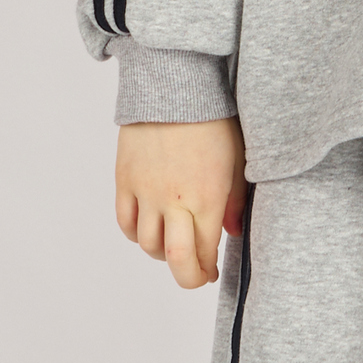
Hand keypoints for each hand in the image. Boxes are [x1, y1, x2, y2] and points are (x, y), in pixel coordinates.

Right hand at [116, 117, 245, 289]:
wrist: (174, 85)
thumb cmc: (213, 119)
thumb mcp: (237, 160)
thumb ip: (235, 201)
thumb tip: (233, 233)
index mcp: (207, 197)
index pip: (205, 253)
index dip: (207, 271)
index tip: (212, 272)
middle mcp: (174, 201)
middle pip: (175, 260)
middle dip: (187, 278)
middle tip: (194, 276)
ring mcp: (146, 192)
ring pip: (147, 245)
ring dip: (162, 254)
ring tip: (173, 245)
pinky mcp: (125, 180)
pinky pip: (125, 222)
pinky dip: (136, 234)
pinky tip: (149, 229)